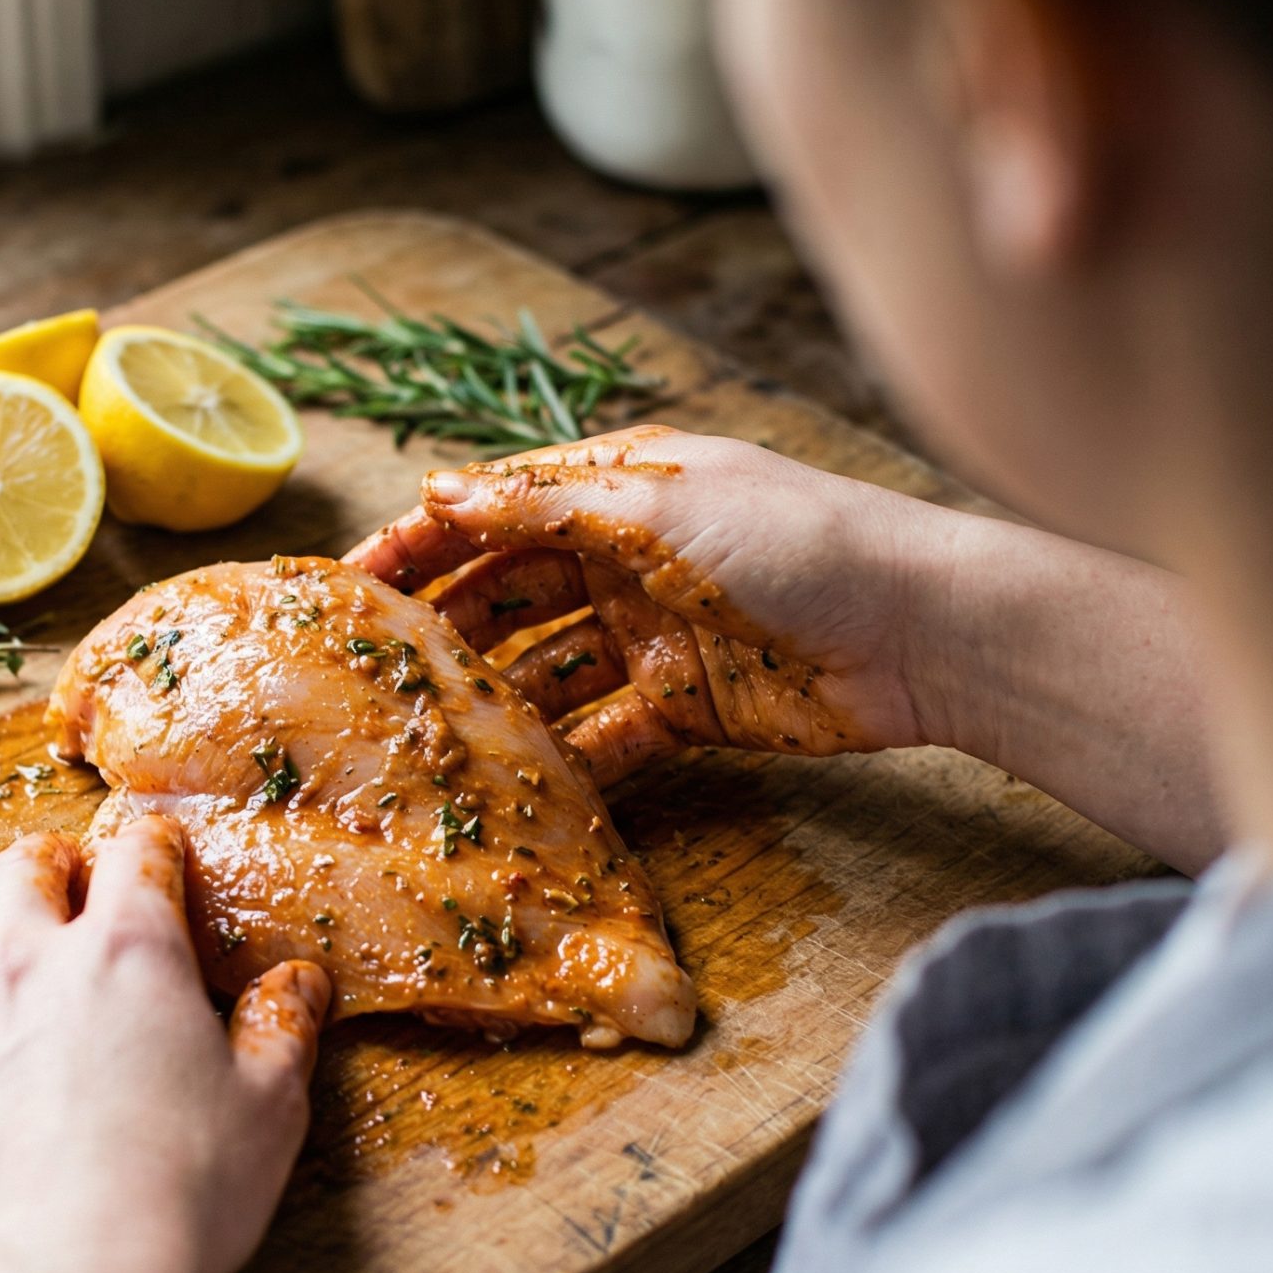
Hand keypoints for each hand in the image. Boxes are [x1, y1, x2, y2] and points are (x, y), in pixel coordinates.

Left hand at [0, 817, 330, 1272]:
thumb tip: (299, 982)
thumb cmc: (180, 1198)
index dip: (150, 848)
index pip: (136, 861)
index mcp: (130, 954)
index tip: (156, 851)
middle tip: (59, 871)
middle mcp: (28, 964)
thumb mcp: (268, 1110)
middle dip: (45, 862)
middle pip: (19, 873)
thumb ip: (281, 1032)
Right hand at [345, 425, 957, 783]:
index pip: (498, 508)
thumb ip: (542, 506)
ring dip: (496, 702)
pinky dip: (565, 760)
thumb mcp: (658, 508)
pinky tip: (512, 786)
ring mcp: (656, 634)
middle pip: (512, 593)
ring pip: (550, 670)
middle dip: (444, 629)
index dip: (423, 540)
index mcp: (621, 485)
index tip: (350, 584)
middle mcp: (630, 555)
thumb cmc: (799, 540)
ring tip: (424, 739)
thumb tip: (436, 488)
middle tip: (370, 675)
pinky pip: (606, 735)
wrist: (922, 630)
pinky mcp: (687, 707)